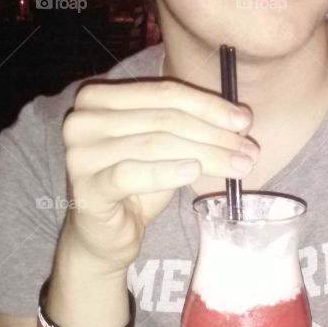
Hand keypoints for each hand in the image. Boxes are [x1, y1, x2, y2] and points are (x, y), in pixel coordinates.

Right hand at [60, 78, 258, 271]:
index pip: (164, 92)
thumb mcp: (165, 147)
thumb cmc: (137, 184)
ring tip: (238, 166)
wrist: (106, 235)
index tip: (244, 121)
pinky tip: (194, 172)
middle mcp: (83, 119)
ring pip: (155, 145)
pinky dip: (167, 172)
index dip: (208, 105)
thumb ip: (192, 125)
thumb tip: (242, 118)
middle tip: (247, 149)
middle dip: (212, 134)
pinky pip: (133, 173)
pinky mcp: (86, 187)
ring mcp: (80, 153)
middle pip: (164, 118)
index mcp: (99, 97)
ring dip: (205, 155)